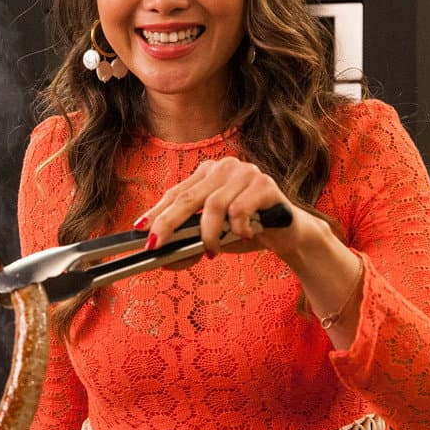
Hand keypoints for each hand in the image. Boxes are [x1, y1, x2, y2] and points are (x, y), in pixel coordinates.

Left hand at [131, 157, 322, 269]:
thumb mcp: (215, 238)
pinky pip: (240, 209)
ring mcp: (245, 172)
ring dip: (209, 234)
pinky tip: (245, 235)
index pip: (176, 193)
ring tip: (213, 251)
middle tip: (157, 245)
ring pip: (214, 205)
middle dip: (168, 223)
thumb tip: (165, 261)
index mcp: (208, 173)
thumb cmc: (247, 230)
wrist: (288, 232)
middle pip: (188, 197)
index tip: (140, 229)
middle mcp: (224, 167)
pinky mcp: (264, 183)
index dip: (157, 212)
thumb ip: (190, 244)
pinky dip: (237, 228)